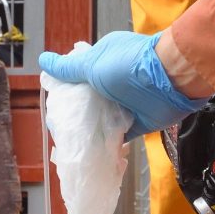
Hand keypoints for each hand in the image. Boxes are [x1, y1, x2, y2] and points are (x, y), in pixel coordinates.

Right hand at [39, 31, 206, 140]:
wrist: (171, 80)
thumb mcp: (92, 64)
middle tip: (60, 130)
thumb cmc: (130, 66)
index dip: (65, 92)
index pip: (78, 78)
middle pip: (88, 102)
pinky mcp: (136, 123)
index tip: (54, 108)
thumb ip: (68, 68)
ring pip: (101, 119)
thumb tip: (43, 60)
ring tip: (72, 145)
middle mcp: (113, 82)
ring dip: (90, 130)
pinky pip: (118, 136)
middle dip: (76, 115)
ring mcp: (125, 103)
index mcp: (103, 62)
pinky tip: (93, 153)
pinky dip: (107, 144)